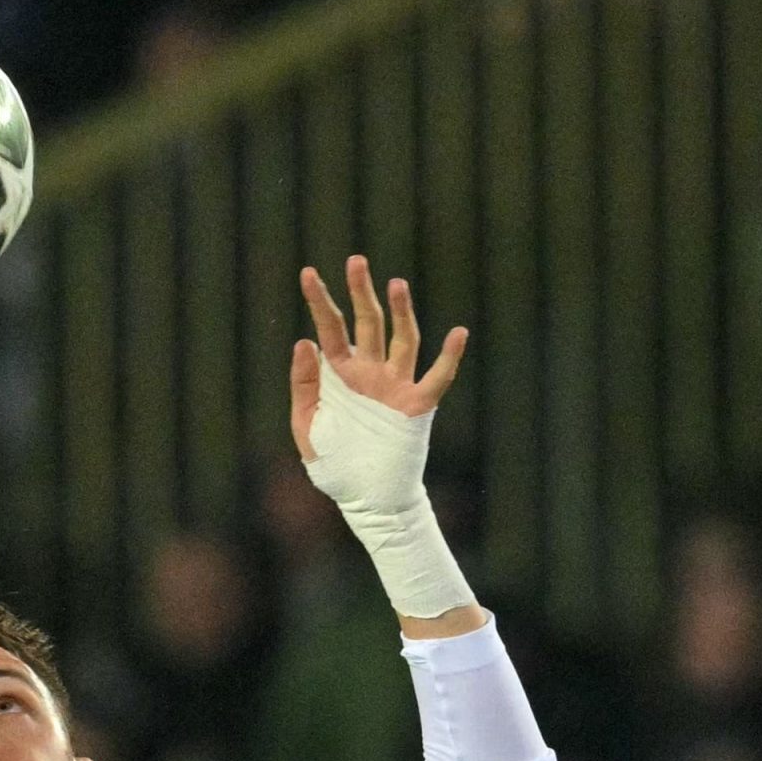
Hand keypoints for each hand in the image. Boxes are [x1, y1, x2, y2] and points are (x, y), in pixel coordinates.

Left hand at [290, 254, 469, 461]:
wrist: (366, 500)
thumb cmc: (336, 465)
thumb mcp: (307, 427)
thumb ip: (304, 386)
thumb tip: (304, 342)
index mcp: (340, 376)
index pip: (330, 330)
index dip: (320, 301)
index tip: (308, 273)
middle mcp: (370, 373)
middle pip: (368, 323)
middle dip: (361, 292)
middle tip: (356, 261)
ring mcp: (395, 387)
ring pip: (401, 340)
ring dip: (401, 312)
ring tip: (396, 284)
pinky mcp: (417, 406)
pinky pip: (437, 377)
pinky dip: (448, 357)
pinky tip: (458, 333)